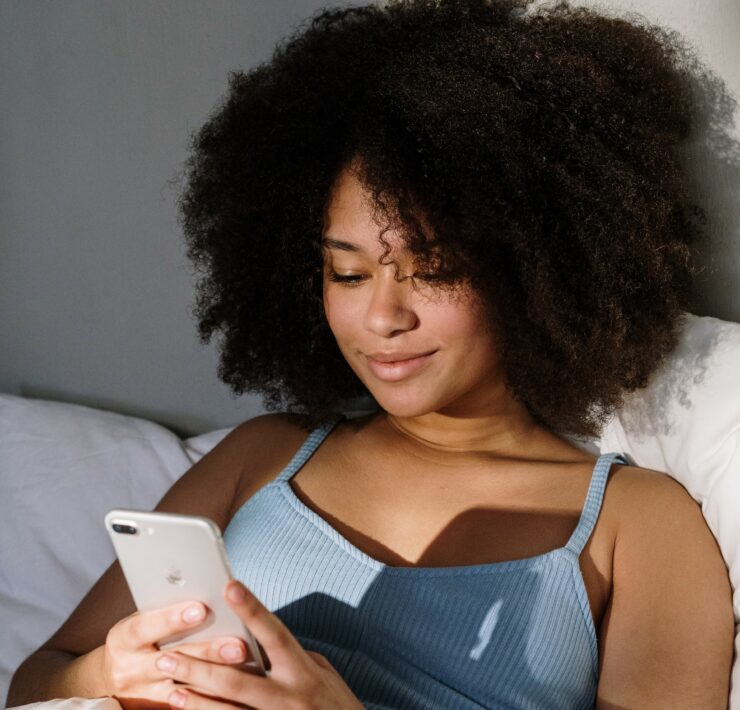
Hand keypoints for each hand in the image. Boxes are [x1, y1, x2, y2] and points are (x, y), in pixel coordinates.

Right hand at [102, 599, 252, 709]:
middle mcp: (129, 669)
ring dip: (216, 677)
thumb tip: (206, 593)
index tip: (201, 609)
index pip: (146, 627)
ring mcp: (142, 694)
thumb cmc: (138, 637)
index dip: (172, 618)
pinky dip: (211, 696)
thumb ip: (165, 612)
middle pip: (172, 661)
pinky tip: (235, 689)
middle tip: (237, 644)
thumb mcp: (141, 620)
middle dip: (207, 652)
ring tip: (244, 666)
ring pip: (184, 689)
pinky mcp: (156, 708)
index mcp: (123, 639)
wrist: (110, 678)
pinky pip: (187, 705)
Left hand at [154, 579, 363, 708]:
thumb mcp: (320, 671)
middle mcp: (288, 696)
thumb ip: (289, 656)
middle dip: (197, 667)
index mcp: (302, 669)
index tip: (229, 586)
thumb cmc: (335, 702)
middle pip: (235, 679)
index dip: (252, 609)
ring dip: (194, 700)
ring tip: (167, 688)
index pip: (274, 632)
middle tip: (166, 656)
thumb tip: (258, 641)